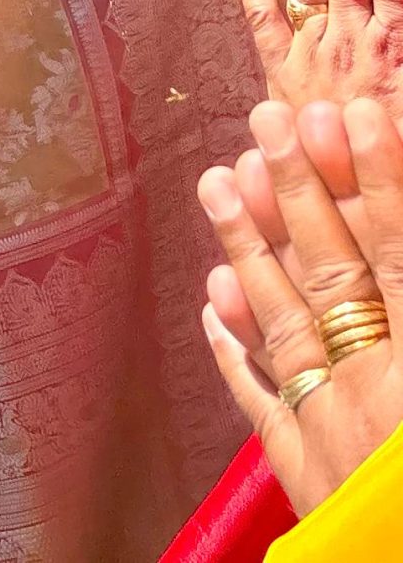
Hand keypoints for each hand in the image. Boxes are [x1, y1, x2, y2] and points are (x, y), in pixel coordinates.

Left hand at [200, 95, 402, 513]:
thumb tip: (399, 264)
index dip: (381, 180)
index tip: (354, 109)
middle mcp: (380, 396)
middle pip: (337, 274)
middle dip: (305, 189)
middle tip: (272, 112)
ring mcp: (334, 439)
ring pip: (285, 323)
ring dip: (249, 245)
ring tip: (220, 174)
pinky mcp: (309, 486)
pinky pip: (264, 404)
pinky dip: (238, 347)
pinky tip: (212, 298)